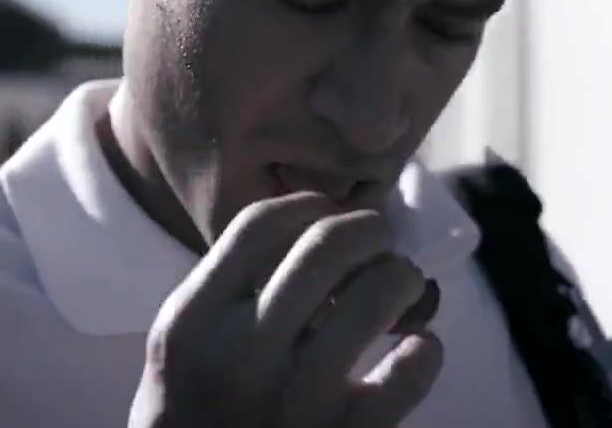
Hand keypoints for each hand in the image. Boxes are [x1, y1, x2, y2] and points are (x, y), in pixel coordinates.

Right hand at [128, 192, 443, 427]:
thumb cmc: (197, 412)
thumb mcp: (185, 348)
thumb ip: (228, 291)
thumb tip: (318, 227)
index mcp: (192, 323)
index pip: (258, 226)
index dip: (307, 204)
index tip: (329, 211)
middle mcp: (240, 356)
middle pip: (324, 246)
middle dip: (369, 230)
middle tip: (381, 241)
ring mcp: (296, 401)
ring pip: (376, 297)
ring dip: (403, 279)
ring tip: (404, 287)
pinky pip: (410, 372)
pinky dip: (426, 351)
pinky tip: (416, 350)